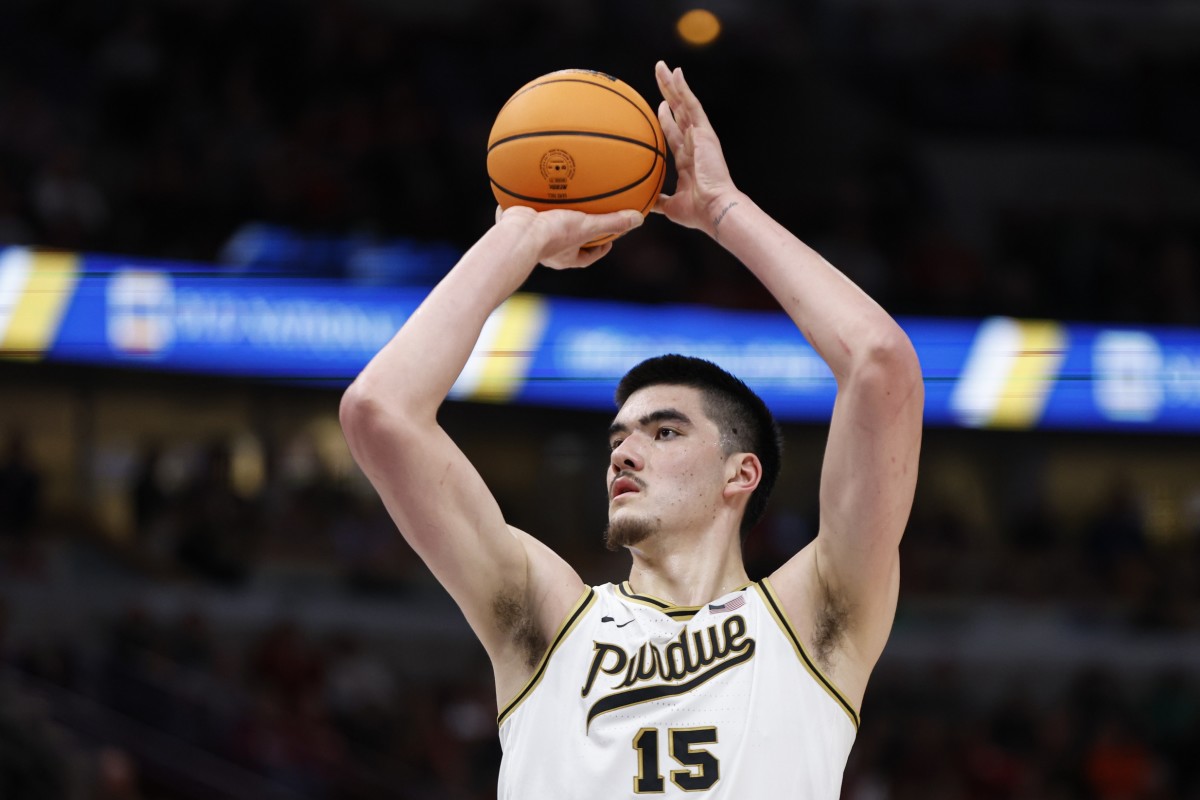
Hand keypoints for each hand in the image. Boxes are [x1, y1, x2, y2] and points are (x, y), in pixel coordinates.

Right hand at [496, 205, 643, 269]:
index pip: (586, 258)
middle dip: (575, 232)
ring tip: (560, 197)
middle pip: (566, 242)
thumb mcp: (587, 227)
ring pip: (545, 227)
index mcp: (564, 257)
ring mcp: (530, 237)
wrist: (516, 233)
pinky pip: (526, 211)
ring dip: (552, 215)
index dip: (599, 250)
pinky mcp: (517, 223)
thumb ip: (612, 223)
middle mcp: (547, 251)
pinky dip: (531, 200)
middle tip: (586, 219)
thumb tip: (639, 219)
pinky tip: (535, 182)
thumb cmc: (552, 235)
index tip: (609, 241)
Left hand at [653, 61, 740, 239]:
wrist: (714, 208)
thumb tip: (642, 204)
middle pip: (679, 112)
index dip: (667, 119)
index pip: (675, 133)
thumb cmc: (697, 212)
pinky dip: (683, 88)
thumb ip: (657, 200)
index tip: (659, 108)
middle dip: (669, 94)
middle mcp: (695, 143)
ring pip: (684, 103)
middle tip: (659, 77)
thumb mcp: (671, 206)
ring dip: (673, 85)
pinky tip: (675, 72)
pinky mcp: (704, 131)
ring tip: (662, 67)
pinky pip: (692, 104)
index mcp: (688, 158)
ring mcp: (700, 135)